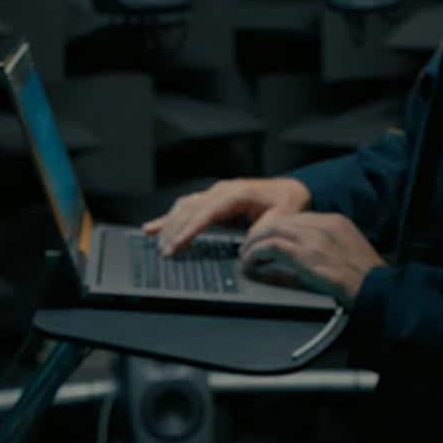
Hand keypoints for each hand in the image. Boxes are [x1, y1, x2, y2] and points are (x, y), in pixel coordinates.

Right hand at [142, 177, 311, 254]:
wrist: (291, 190)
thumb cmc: (287, 203)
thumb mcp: (281, 218)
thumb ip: (261, 232)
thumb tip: (243, 249)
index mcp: (236, 194)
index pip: (206, 213)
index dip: (189, 230)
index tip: (176, 245)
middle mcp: (220, 191)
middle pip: (189, 210)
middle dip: (174, 231)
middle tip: (164, 252)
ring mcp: (214, 193)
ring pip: (183, 207)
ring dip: (169, 225)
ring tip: (158, 244)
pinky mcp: (211, 200)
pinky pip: (186, 208)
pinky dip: (168, 218)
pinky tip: (151, 228)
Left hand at [239, 210, 385, 303]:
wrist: (378, 287)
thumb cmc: (366, 277)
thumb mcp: (348, 251)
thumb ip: (326, 247)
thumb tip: (300, 257)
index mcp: (335, 221)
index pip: (297, 218)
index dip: (278, 228)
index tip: (268, 238)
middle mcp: (322, 224)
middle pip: (281, 220)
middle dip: (261, 232)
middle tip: (249, 245)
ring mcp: (313, 238)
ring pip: (272, 230)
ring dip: (254, 242)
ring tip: (245, 253)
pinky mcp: (305, 255)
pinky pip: (272, 246)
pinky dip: (257, 252)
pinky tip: (250, 260)